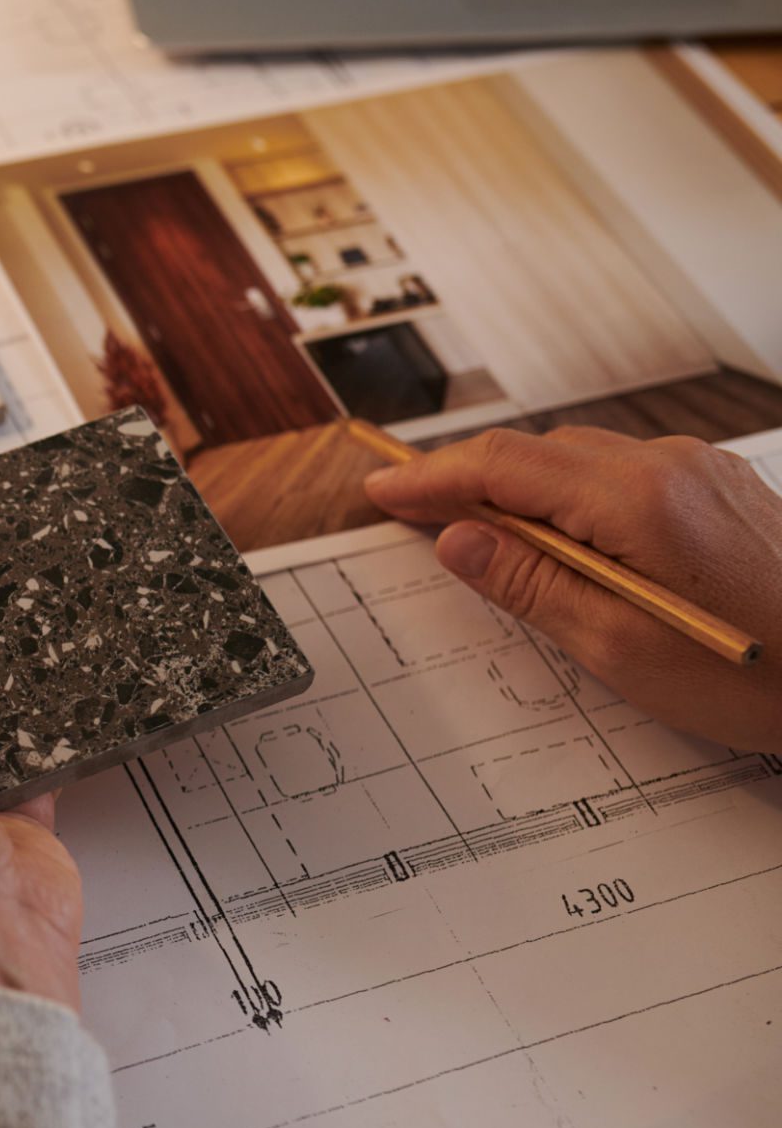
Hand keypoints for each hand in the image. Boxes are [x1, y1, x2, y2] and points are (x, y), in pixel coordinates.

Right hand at [364, 427, 781, 749]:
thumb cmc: (754, 674)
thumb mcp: (616, 645)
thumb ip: (529, 584)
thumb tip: (459, 539)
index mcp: (635, 498)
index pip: (503, 466)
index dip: (431, 477)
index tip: (382, 488)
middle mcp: (670, 465)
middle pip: (538, 453)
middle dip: (468, 480)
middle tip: (411, 515)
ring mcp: (701, 471)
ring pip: (580, 461)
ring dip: (521, 490)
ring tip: (479, 535)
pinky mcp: (720, 489)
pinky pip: (623, 475)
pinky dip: (572, 496)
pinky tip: (560, 540)